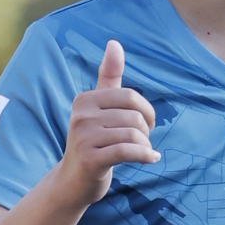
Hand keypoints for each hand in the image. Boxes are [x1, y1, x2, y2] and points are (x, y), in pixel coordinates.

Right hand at [64, 39, 157, 200]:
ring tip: (143, 152)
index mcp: (85, 99)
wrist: (74, 182)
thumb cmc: (93, 143)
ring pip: (133, 134)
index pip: (130, 96)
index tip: (147, 124)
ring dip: (145, 145)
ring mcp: (84, 138)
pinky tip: (151, 159)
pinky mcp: (91, 159)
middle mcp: (81, 115)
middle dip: (146, 131)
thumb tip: (114, 43)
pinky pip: (128, 151)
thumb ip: (108, 78)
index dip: (147, 111)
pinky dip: (145, 156)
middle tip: (144, 141)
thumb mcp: (99, 109)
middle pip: (134, 116)